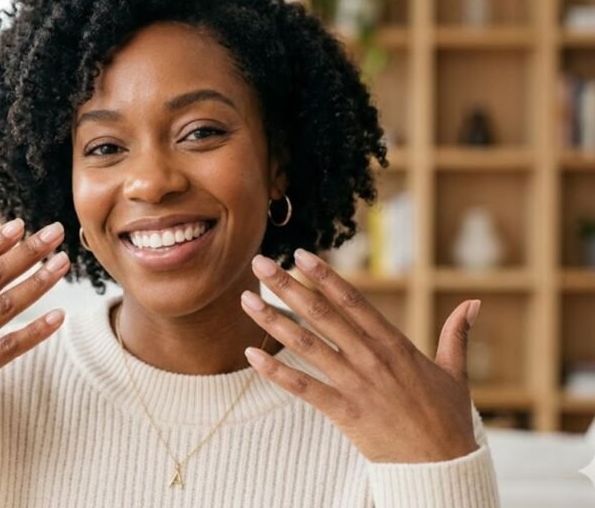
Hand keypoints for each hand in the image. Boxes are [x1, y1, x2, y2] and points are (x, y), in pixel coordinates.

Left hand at [240, 248, 480, 463]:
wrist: (443, 466)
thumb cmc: (447, 419)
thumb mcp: (454, 372)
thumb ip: (456, 335)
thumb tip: (473, 303)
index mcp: (394, 344)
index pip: (353, 301)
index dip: (325, 276)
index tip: (300, 254)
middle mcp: (371, 358)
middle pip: (322, 315)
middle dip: (288, 287)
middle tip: (259, 264)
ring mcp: (356, 384)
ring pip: (307, 346)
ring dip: (274, 321)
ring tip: (247, 300)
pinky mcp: (345, 412)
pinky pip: (304, 388)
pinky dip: (276, 372)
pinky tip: (251, 355)